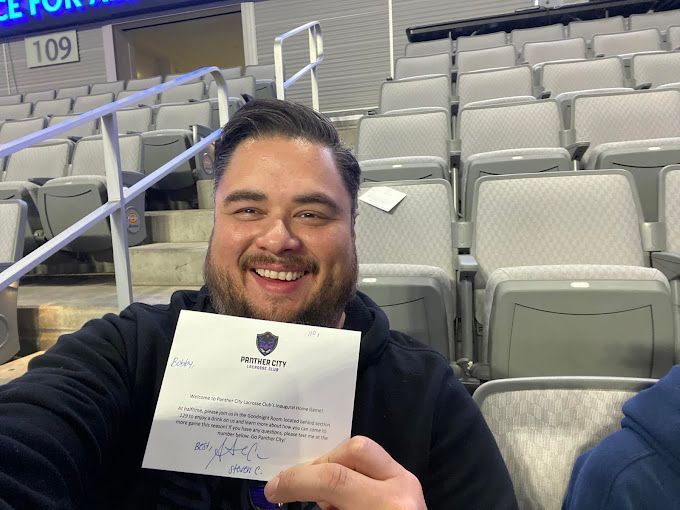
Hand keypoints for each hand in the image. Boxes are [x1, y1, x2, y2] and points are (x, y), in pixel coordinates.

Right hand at [264, 435, 426, 509]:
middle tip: (299, 488)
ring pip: (365, 450)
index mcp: (386, 509)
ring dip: (335, 466)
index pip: (335, 479)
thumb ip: (327, 509)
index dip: (296, 481)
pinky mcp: (408, 484)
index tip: (272, 491)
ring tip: (325, 499)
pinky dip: (350, 475)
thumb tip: (290, 493)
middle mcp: (402, 489)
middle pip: (355, 450)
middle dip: (319, 465)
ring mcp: (408, 483)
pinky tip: (342, 500)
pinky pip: (372, 465)